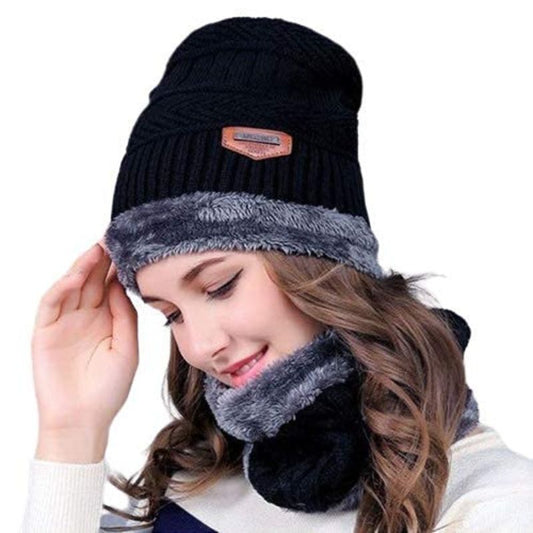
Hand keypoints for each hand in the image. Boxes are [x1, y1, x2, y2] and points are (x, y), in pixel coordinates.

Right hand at [31, 239, 137, 444]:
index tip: (130, 247)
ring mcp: (64, 323)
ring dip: (82, 268)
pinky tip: (75, 278)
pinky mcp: (45, 332)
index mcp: (106, 320)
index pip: (110, 285)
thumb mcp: (126, 348)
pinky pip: (51, 304)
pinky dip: (61, 289)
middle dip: (102, 259)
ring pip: (72, 287)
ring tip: (97, 250)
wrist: (83, 420)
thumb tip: (122, 285)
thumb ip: (124, 315)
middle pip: (92, 281)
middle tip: (113, 237)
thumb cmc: (108, 389)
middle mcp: (85, 317)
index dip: (117, 267)